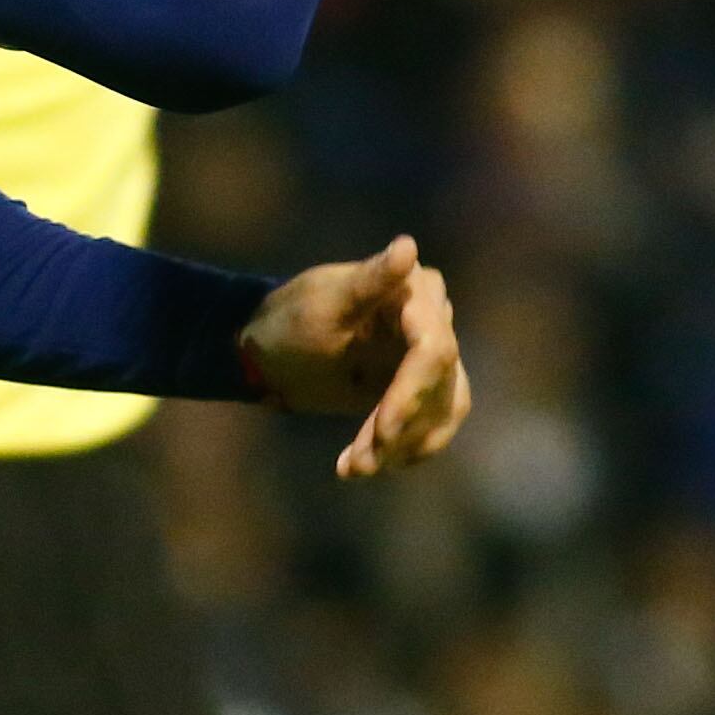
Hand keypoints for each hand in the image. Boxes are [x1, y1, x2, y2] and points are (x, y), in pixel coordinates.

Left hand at [237, 235, 469, 478]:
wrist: (272, 351)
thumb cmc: (292, 320)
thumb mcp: (325, 304)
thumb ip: (370, 281)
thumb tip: (407, 247)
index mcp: (413, 289)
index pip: (433, 349)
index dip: (412, 395)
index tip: (383, 433)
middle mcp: (434, 317)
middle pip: (441, 385)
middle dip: (400, 429)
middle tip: (358, 464)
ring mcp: (433, 353)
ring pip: (443, 409)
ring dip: (403, 445)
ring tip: (355, 467)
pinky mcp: (426, 386)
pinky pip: (437, 422)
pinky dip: (407, 449)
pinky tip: (367, 463)